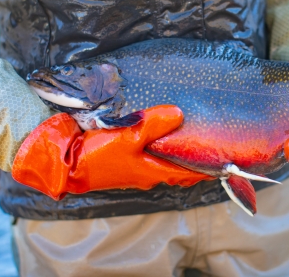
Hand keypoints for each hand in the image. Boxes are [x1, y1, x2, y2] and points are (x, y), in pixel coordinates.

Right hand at [12, 105, 212, 199]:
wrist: (64, 162)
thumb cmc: (98, 153)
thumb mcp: (128, 136)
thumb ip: (154, 124)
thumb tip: (179, 114)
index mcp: (153, 171)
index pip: (187, 173)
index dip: (206, 168)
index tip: (224, 162)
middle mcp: (147, 174)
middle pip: (177, 169)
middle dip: (194, 161)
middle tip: (209, 146)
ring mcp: (135, 169)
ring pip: (163, 162)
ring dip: (177, 154)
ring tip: (189, 137)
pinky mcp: (123, 161)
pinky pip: (149, 156)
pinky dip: (160, 148)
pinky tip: (160, 134)